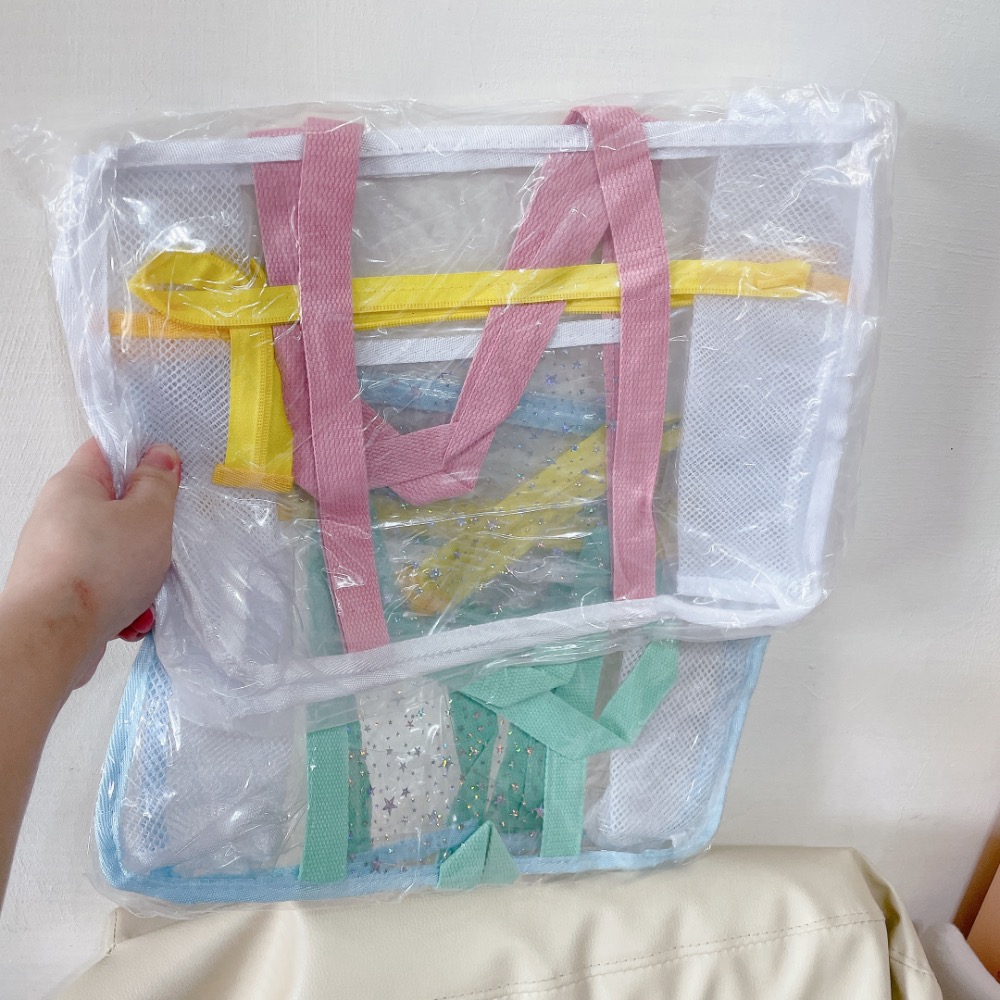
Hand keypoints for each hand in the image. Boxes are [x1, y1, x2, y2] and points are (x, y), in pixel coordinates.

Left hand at [0, 439, 180, 695]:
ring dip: (141, 574)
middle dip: (148, 529)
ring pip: (114, 554)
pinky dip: (125, 602)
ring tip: (148, 591)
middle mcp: (58, 517)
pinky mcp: (61, 592)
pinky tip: (134, 617)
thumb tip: (160, 457)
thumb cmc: (96, 571)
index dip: (142, 456)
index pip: (107, 451)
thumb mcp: (149, 516)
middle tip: (165, 538)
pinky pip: (104, 588)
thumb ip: (159, 483)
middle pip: (115, 508)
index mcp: (74, 485)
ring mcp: (57, 557)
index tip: (170, 473)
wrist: (53, 638)